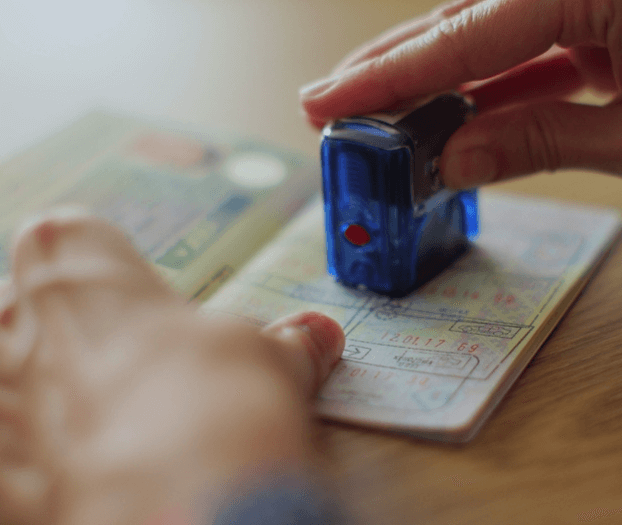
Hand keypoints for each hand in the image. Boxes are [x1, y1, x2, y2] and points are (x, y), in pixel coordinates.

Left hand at [0, 211, 344, 523]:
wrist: (193, 510)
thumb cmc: (224, 409)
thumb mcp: (268, 364)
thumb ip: (285, 345)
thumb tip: (319, 335)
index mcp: (91, 284)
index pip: (62, 233)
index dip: (89, 255)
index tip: (122, 286)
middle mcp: (29, 337)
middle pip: (13, 301)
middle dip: (52, 320)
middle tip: (106, 353)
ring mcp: (9, 411)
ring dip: (27, 386)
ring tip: (79, 412)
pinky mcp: (7, 483)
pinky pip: (4, 456)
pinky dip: (24, 458)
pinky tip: (60, 469)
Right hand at [301, 0, 621, 195]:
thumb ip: (542, 142)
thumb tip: (453, 161)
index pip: (466, 38)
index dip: (388, 79)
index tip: (324, 102)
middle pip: (468, 20)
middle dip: (396, 66)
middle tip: (330, 100)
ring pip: (497, 36)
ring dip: (440, 81)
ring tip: (377, 113)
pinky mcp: (618, 19)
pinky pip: (539, 54)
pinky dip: (498, 92)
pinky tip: (454, 122)